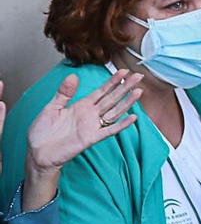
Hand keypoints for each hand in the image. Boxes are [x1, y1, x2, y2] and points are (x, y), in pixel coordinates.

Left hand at [20, 70, 142, 171]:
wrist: (37, 152)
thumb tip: (73, 76)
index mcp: (81, 106)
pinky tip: (133, 117)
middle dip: (125, 87)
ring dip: (127, 102)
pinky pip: (109, 131)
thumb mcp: (51, 108)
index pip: (101, 91)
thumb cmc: (42, 132)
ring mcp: (92, 126)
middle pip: (112, 98)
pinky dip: (121, 125)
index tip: (124, 71)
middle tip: (138, 76)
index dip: (113, 81)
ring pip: (114, 112)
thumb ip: (64, 93)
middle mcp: (90, 115)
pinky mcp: (91, 138)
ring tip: (139, 92)